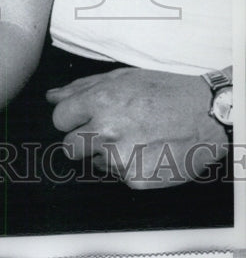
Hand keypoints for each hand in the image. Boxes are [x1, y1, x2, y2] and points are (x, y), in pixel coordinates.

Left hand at [47, 67, 228, 188]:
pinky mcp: (134, 179)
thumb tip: (51, 96)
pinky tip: (146, 151)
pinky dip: (128, 166)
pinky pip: (117, 176)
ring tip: (133, 138)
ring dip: (106, 153)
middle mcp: (106, 131)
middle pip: (68, 146)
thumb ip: (81, 87)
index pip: (59, 118)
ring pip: (93, 162)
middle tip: (107, 131)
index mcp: (100, 101)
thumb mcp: (122, 78)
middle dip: (83, 139)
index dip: (70, 118)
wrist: (206, 115)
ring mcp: (120, 158)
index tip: (82, 118)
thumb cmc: (165, 92)